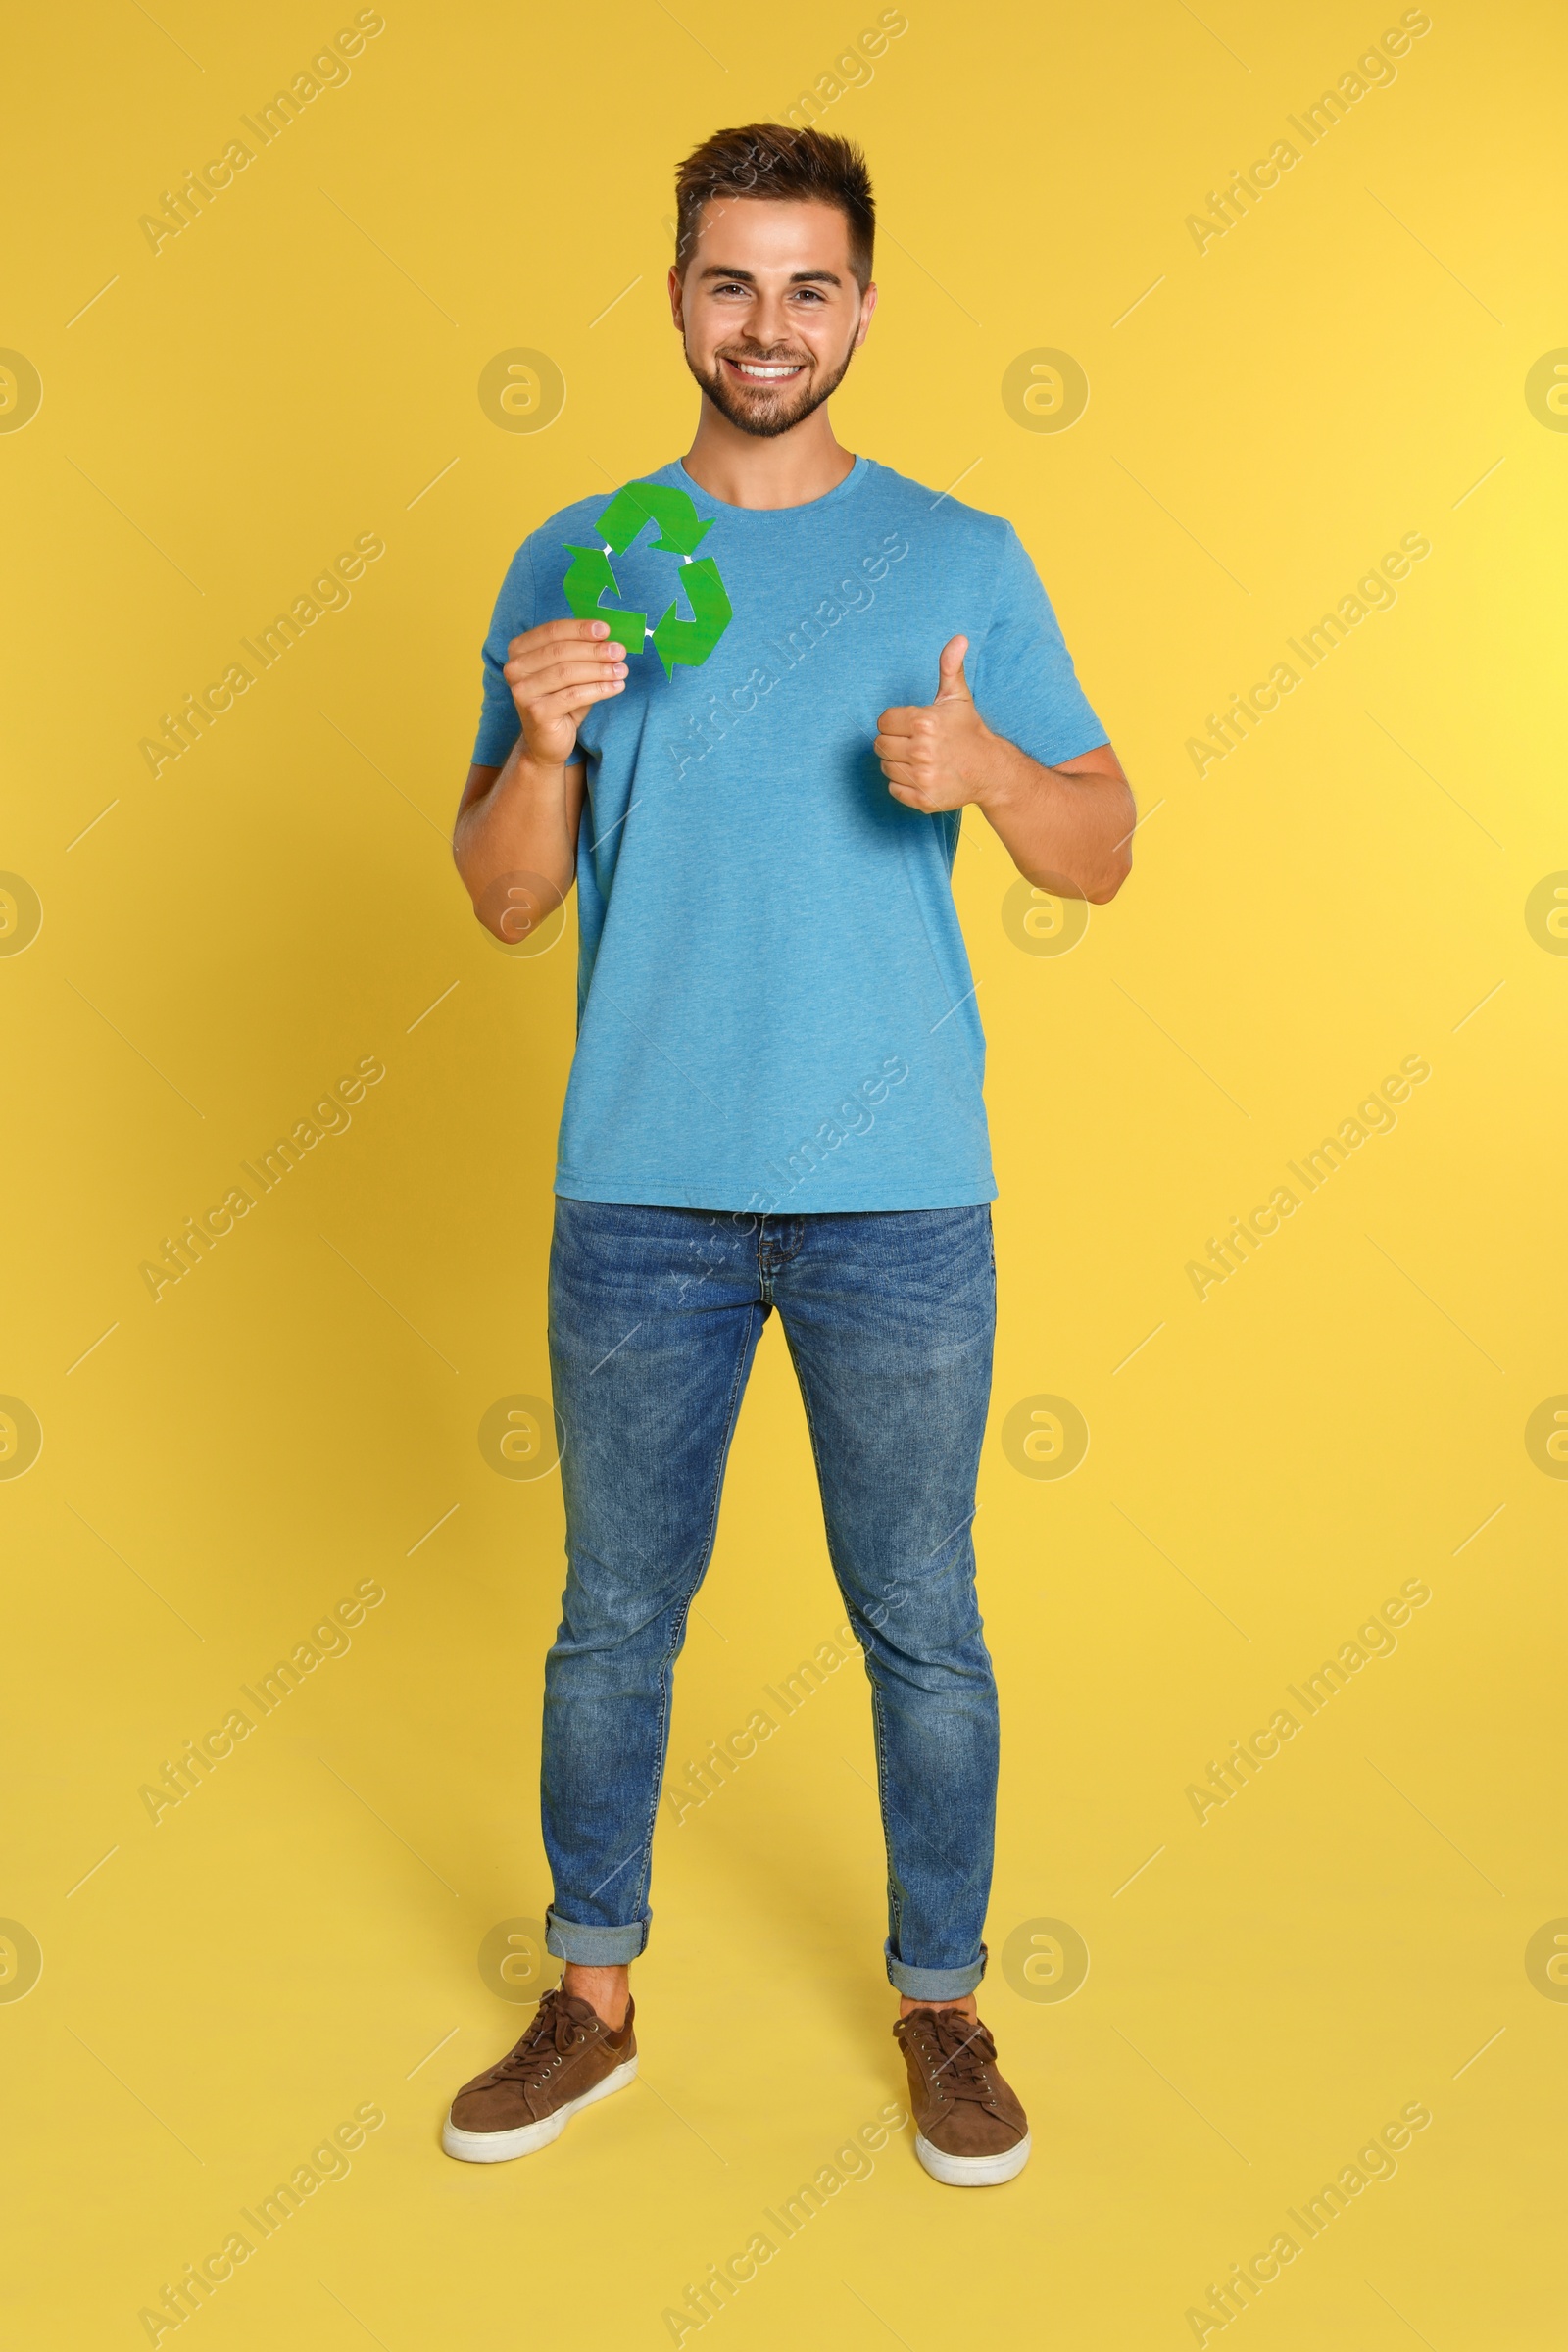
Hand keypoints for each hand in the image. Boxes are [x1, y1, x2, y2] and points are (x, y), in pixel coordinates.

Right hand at [503, 617, 626, 768]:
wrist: (546, 743)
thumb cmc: (560, 703)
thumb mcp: (568, 672)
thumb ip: (580, 653)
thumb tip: (608, 638)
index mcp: (519, 650)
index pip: (552, 631)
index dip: (580, 628)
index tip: (606, 630)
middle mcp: (515, 668)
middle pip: (560, 650)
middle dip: (594, 649)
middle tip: (619, 651)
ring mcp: (522, 691)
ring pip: (567, 672)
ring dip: (599, 669)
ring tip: (622, 670)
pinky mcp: (536, 712)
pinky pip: (573, 695)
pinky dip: (599, 689)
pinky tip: (616, 687)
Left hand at [874, 635, 990, 811]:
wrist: (990, 770)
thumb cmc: (968, 730)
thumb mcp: (958, 697)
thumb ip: (950, 667)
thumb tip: (958, 638)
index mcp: (924, 722)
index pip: (883, 722)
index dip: (895, 723)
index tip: (913, 726)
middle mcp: (921, 750)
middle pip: (880, 745)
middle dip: (894, 742)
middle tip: (915, 743)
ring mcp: (922, 777)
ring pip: (885, 767)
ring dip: (898, 764)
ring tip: (920, 760)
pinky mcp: (923, 799)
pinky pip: (894, 789)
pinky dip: (903, 785)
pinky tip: (921, 776)